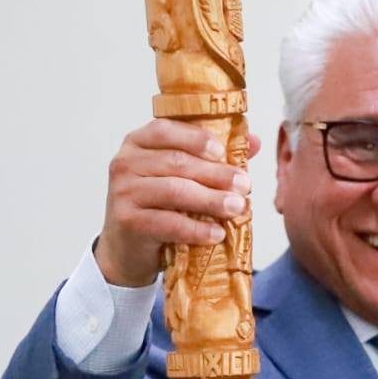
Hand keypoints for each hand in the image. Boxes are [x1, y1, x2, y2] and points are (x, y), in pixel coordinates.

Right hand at [94, 120, 261, 285]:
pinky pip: (168, 223)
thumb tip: (254, 142)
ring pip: (174, 190)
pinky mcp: (127, 221)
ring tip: (236, 207)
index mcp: (138, 143)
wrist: (127, 248)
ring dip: (210, 200)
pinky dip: (196, 229)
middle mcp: (125, 163)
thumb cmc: (158, 206)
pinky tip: (216, 233)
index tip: (222, 151)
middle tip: (245, 185)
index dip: (196, 138)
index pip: (165, 129)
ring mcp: (123, 192)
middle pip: (176, 162)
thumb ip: (213, 158)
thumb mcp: (180, 177)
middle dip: (216, 174)